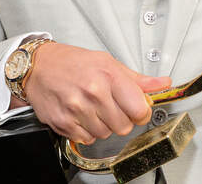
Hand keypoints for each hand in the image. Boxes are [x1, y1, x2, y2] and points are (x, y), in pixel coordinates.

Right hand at [17, 42, 170, 144]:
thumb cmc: (72, 62)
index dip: (140, 112)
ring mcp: (77, 109)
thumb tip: (163, 84)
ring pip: (106, 134)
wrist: (38, 66)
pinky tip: (81, 115)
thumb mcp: (107, 62)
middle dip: (121, 119)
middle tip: (110, 106)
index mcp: (108, 75)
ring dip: (103, 125)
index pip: (139, 109)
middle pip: (124, 126)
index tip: (135, 108)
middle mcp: (93, 92)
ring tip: (92, 108)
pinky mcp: (63, 122)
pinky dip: (86, 131)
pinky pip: (87, 139)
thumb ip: (137, 78)